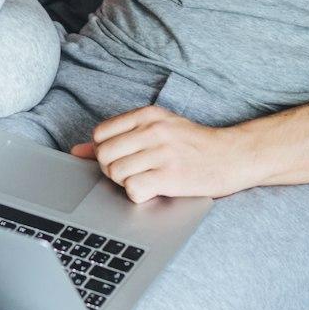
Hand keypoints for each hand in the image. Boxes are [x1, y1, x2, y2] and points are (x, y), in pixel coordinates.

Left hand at [68, 105, 255, 202]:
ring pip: (116, 174)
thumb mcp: (157, 130)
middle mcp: (154, 130)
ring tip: (145, 180)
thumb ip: (117, 137)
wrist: (232, 156)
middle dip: (112, 170)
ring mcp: (163, 153)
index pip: (101, 133)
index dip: (105, 151)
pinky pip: (133, 190)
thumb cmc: (193, 145)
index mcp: (148, 115)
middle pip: (104, 155)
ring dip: (126, 183)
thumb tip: (76, 151)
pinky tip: (154, 190)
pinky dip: (139, 195)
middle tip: (133, 173)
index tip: (123, 157)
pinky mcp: (171, 176)